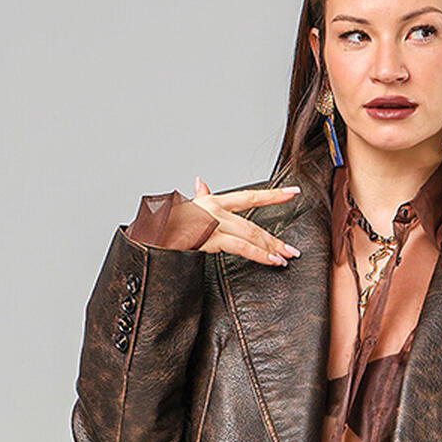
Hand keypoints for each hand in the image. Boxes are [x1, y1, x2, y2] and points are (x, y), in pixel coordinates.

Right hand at [167, 177, 301, 266]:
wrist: (148, 234)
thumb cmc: (165, 223)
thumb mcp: (185, 207)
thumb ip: (197, 195)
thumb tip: (200, 181)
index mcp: (213, 201)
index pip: (249, 197)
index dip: (272, 195)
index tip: (293, 193)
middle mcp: (215, 209)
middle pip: (253, 223)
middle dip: (274, 238)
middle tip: (292, 250)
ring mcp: (212, 223)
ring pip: (250, 234)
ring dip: (270, 248)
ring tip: (284, 258)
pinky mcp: (209, 237)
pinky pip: (239, 246)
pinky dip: (257, 254)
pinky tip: (269, 260)